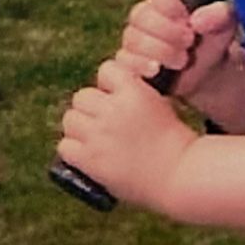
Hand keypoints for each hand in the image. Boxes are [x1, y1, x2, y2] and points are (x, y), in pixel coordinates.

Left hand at [57, 59, 196, 209]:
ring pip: (70, 119)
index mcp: (133, 92)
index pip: (106, 70)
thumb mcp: (161, 105)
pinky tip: (86, 155)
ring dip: (79, 127)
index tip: (115, 96)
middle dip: (91, 107)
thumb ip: (136, 96)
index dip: (108, 84)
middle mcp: (112, 109)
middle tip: (103, 122)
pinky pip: (65, 146)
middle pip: (82, 96)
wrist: (178, 174)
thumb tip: (112, 94)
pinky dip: (73, 150)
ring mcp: (98, 134)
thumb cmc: (175, 143)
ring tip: (93, 138)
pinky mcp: (89, 159)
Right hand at [117, 0, 240, 99]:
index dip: (170, 3)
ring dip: (159, 51)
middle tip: (189, 42)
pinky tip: (158, 71)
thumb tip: (197, 20)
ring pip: (132, 38)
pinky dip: (141, 66)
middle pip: (141, 14)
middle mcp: (148, 13)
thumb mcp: (226, 26)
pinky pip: (124, 60)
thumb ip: (220, 15)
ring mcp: (135, 37)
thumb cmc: (214, 42)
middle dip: (167, 31)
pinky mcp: (129, 61)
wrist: (208, 74)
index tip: (186, 19)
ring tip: (182, 61)